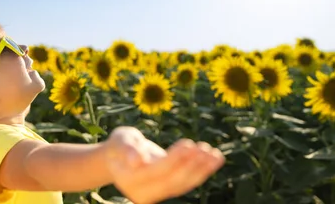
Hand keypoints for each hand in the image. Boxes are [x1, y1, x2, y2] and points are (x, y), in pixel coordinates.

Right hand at [105, 127, 224, 203]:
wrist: (119, 158)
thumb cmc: (120, 144)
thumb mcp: (121, 140)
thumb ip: (127, 148)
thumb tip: (136, 160)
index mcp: (129, 180)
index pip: (156, 171)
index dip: (174, 159)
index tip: (189, 143)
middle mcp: (142, 193)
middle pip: (172, 181)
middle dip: (191, 165)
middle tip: (206, 148)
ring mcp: (155, 195)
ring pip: (182, 185)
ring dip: (202, 170)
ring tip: (216, 155)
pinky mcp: (167, 191)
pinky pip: (186, 184)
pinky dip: (202, 172)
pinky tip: (215, 159)